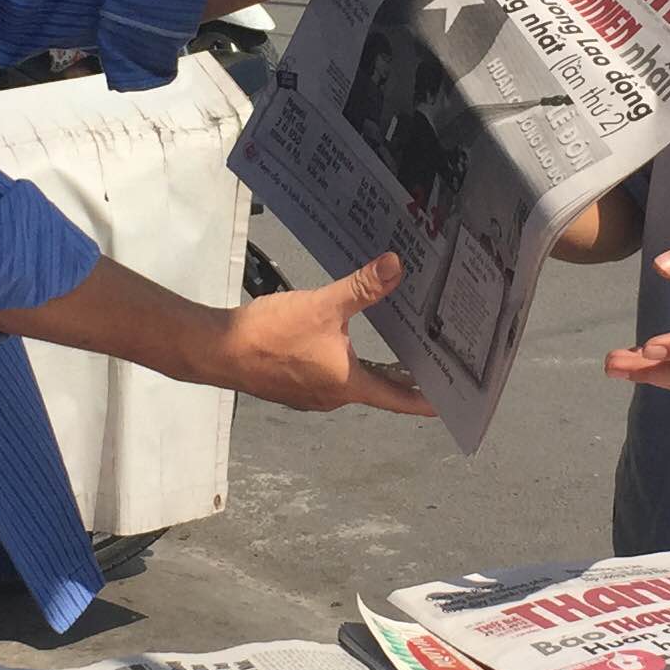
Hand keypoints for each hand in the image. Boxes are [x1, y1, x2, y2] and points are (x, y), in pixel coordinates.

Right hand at [204, 252, 430, 416]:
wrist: (219, 348)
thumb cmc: (272, 333)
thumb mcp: (323, 305)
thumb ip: (362, 287)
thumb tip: (397, 265)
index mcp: (348, 384)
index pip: (398, 398)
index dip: (425, 400)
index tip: (450, 403)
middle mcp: (333, 397)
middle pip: (378, 390)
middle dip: (404, 378)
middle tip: (431, 362)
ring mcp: (310, 395)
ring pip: (352, 383)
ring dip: (374, 371)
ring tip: (397, 352)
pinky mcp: (291, 386)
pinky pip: (329, 378)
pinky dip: (345, 365)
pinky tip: (344, 346)